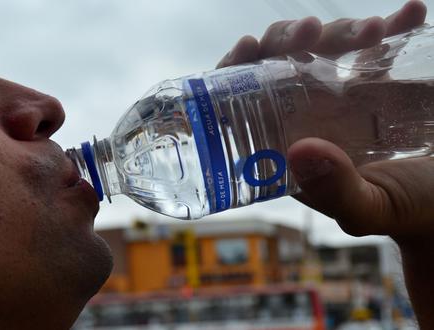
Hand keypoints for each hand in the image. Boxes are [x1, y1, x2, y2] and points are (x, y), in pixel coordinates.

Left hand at [217, 1, 430, 240]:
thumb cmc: (412, 211)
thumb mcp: (372, 208)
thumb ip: (338, 191)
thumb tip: (299, 149)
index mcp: (292, 149)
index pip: (247, 105)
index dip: (238, 73)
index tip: (248, 48)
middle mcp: (311, 120)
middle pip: (281, 66)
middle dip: (288, 40)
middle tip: (311, 31)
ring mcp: (346, 100)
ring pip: (324, 50)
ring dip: (342, 31)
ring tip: (375, 30)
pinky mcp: (384, 86)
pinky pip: (380, 49)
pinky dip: (394, 26)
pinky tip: (410, 13)